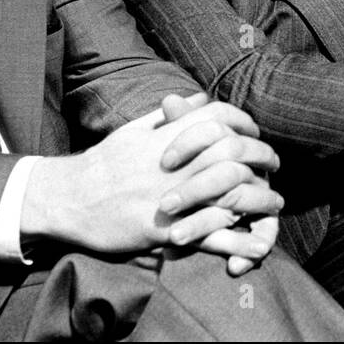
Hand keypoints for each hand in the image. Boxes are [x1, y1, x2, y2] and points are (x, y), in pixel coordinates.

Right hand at [22, 94, 281, 260]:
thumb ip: (170, 116)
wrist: (68, 198)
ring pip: (228, 193)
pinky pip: (209, 236)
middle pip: (233, 153)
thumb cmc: (104, 162)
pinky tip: (258, 244)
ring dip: (259, 198)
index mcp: (167, 136)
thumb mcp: (135, 130)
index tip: (254, 131)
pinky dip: (237, 241)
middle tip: (273, 163)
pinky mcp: (164, 231)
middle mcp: (173, 164)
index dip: (243, 122)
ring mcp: (170, 197)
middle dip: (261, 156)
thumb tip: (199, 98)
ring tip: (275, 201)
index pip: (218, 117)